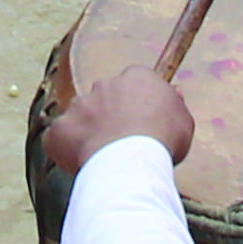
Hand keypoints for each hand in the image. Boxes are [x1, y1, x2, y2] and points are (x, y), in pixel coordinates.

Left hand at [36, 60, 195, 179]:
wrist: (131, 156)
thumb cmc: (163, 139)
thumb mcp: (183, 120)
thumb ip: (174, 104)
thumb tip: (173, 94)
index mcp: (135, 78)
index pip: (134, 85)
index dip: (137, 107)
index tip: (142, 126)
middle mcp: (104, 85)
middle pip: (104, 99)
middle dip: (110, 118)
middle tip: (121, 145)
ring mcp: (79, 105)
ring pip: (81, 117)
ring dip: (88, 133)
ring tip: (103, 159)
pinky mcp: (60, 129)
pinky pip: (59, 138)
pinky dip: (66, 150)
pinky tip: (80, 165)